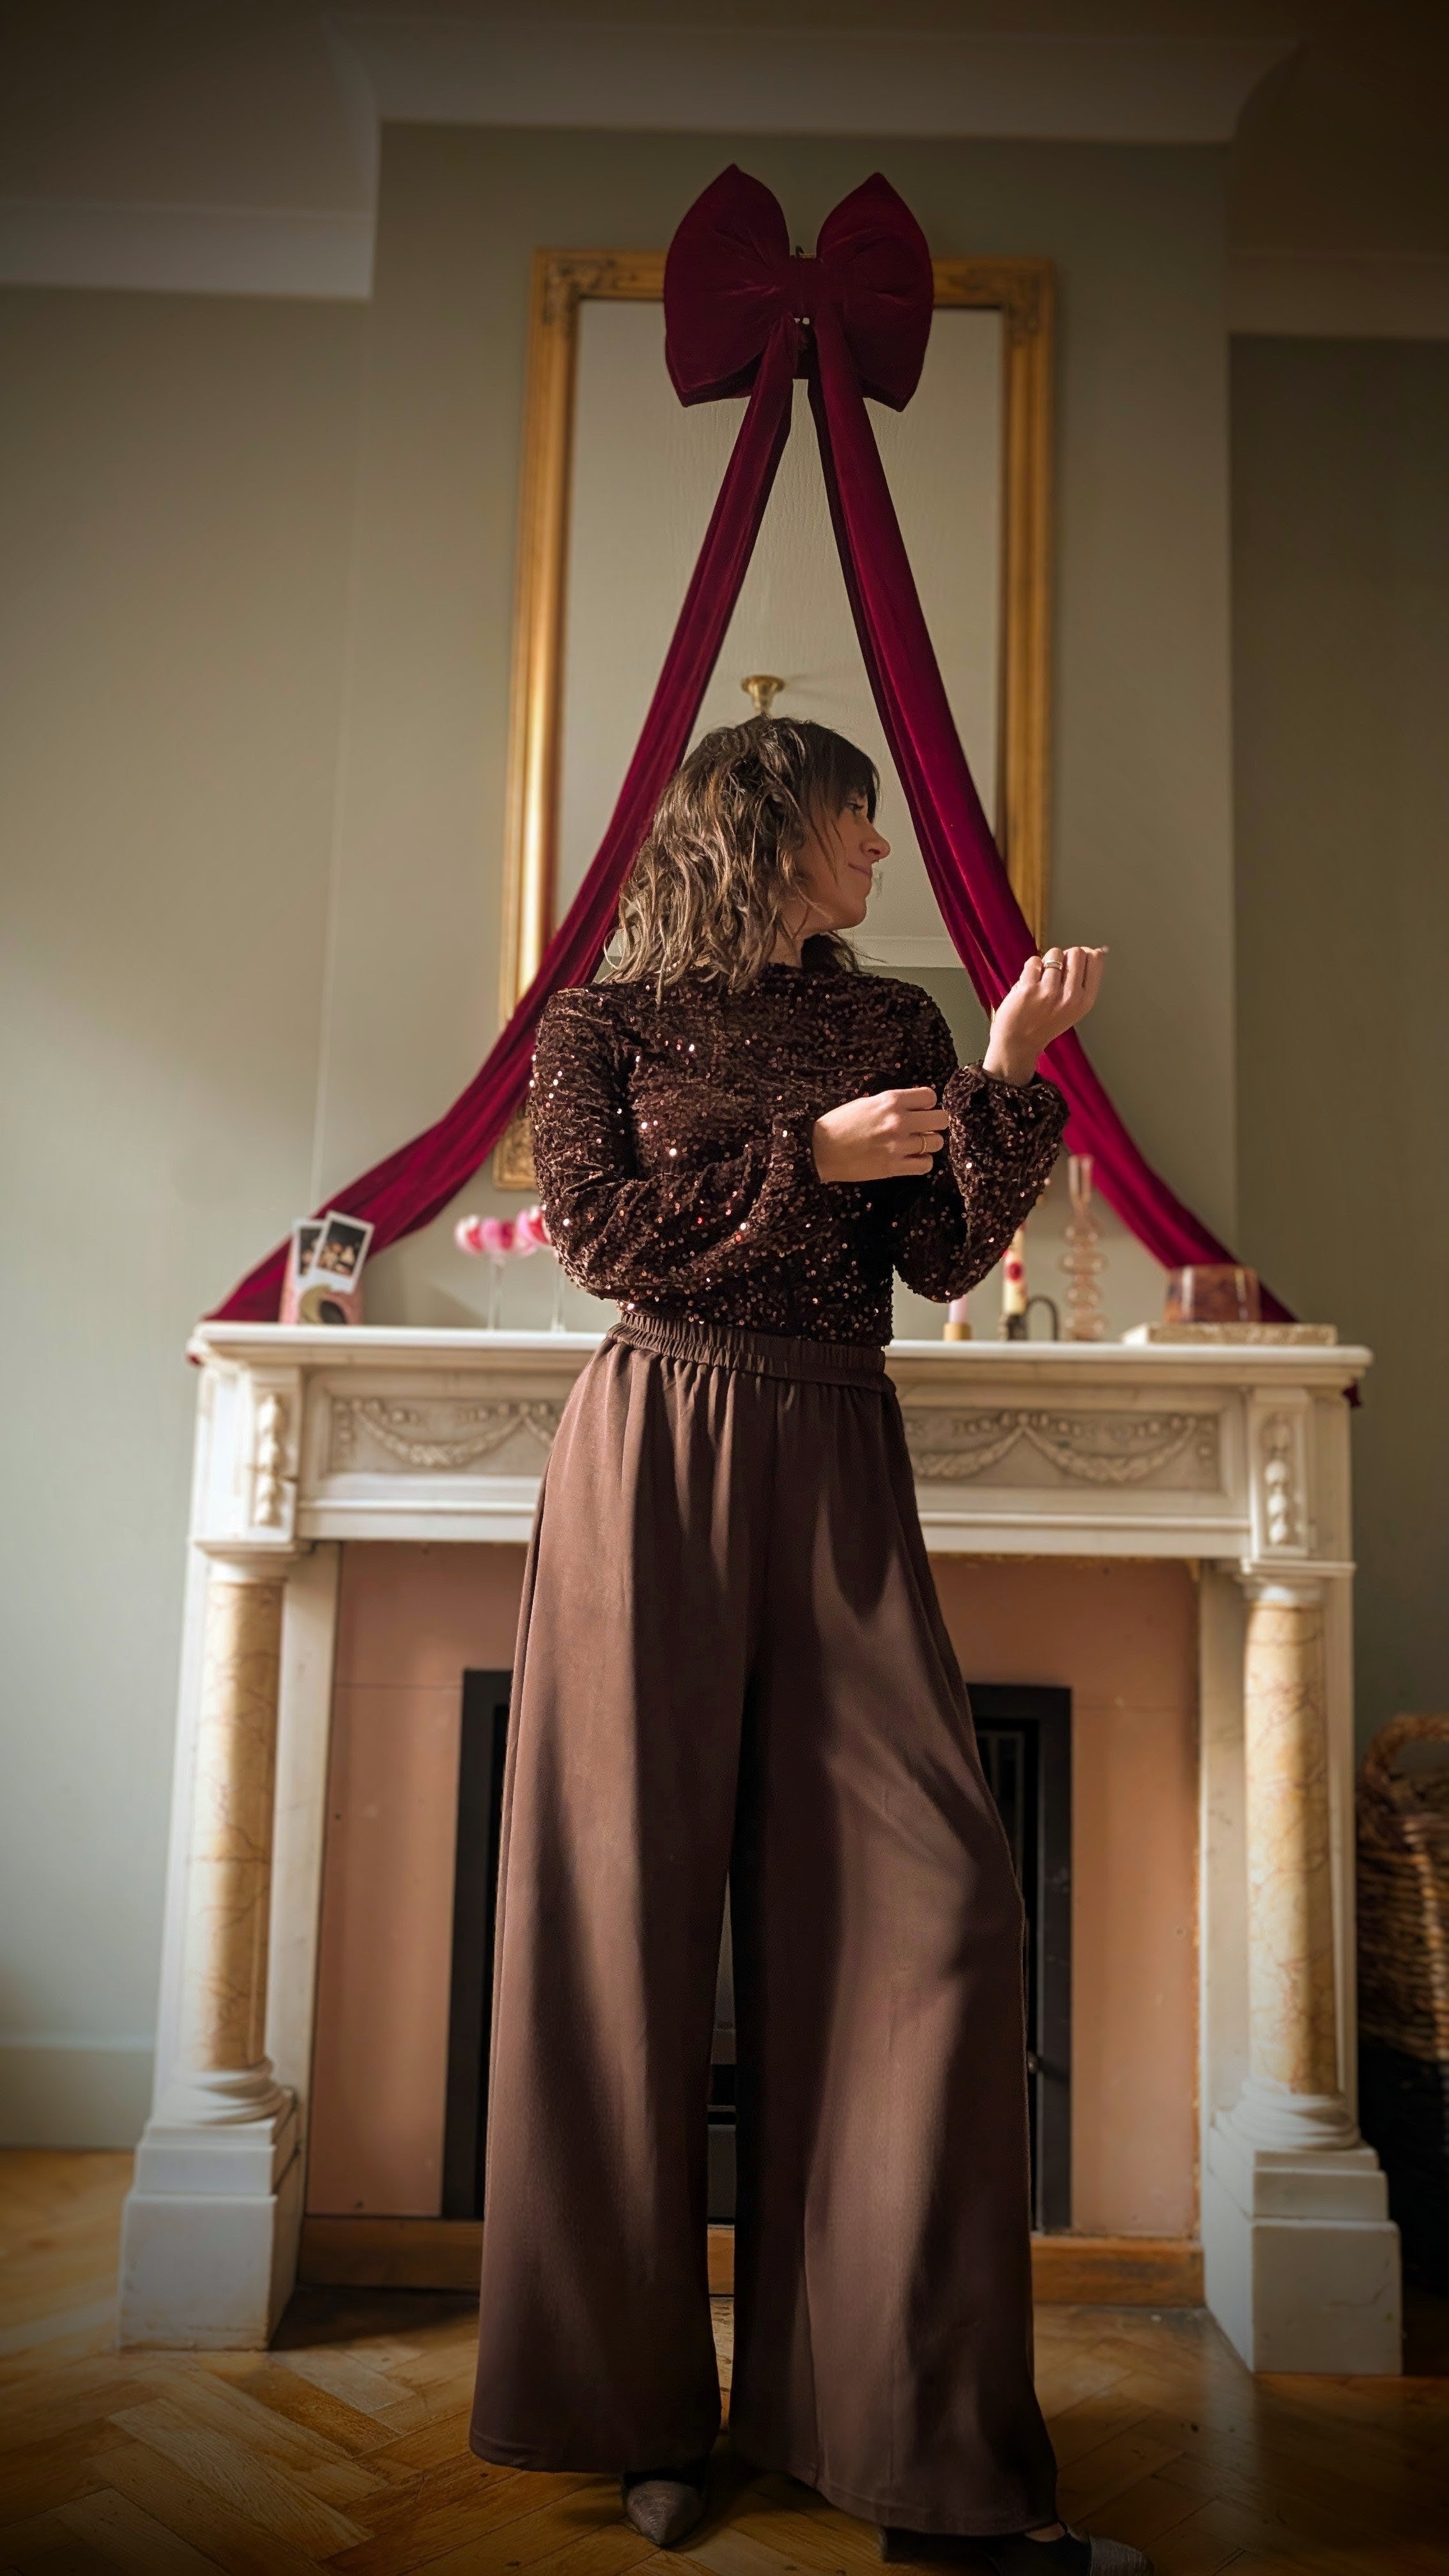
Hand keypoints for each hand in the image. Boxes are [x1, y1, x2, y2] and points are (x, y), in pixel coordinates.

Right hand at [812, 1085, 948, 1181]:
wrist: (819, 1150)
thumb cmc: (838, 1124)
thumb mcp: (865, 1103)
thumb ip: (891, 1104)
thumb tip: (911, 1108)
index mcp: (891, 1101)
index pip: (929, 1097)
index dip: (927, 1104)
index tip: (920, 1110)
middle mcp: (899, 1121)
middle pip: (941, 1119)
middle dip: (935, 1123)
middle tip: (925, 1128)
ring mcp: (898, 1145)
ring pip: (936, 1143)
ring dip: (929, 1143)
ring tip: (916, 1145)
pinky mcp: (894, 1167)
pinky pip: (925, 1165)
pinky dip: (922, 1162)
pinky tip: (912, 1159)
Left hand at [981, 945, 1106, 1085]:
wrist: (1019, 1043)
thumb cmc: (1045, 1023)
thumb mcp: (1075, 1007)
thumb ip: (1085, 980)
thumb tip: (1099, 950)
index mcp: (1085, 1000)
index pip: (1095, 959)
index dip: (1084, 954)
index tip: (1074, 961)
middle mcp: (1071, 996)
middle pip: (1076, 952)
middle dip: (1065, 956)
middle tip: (1055, 972)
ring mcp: (1050, 992)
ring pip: (1054, 953)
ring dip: (1046, 962)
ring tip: (1041, 979)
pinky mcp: (1030, 989)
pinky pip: (1034, 961)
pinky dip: (1030, 968)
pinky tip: (1029, 983)